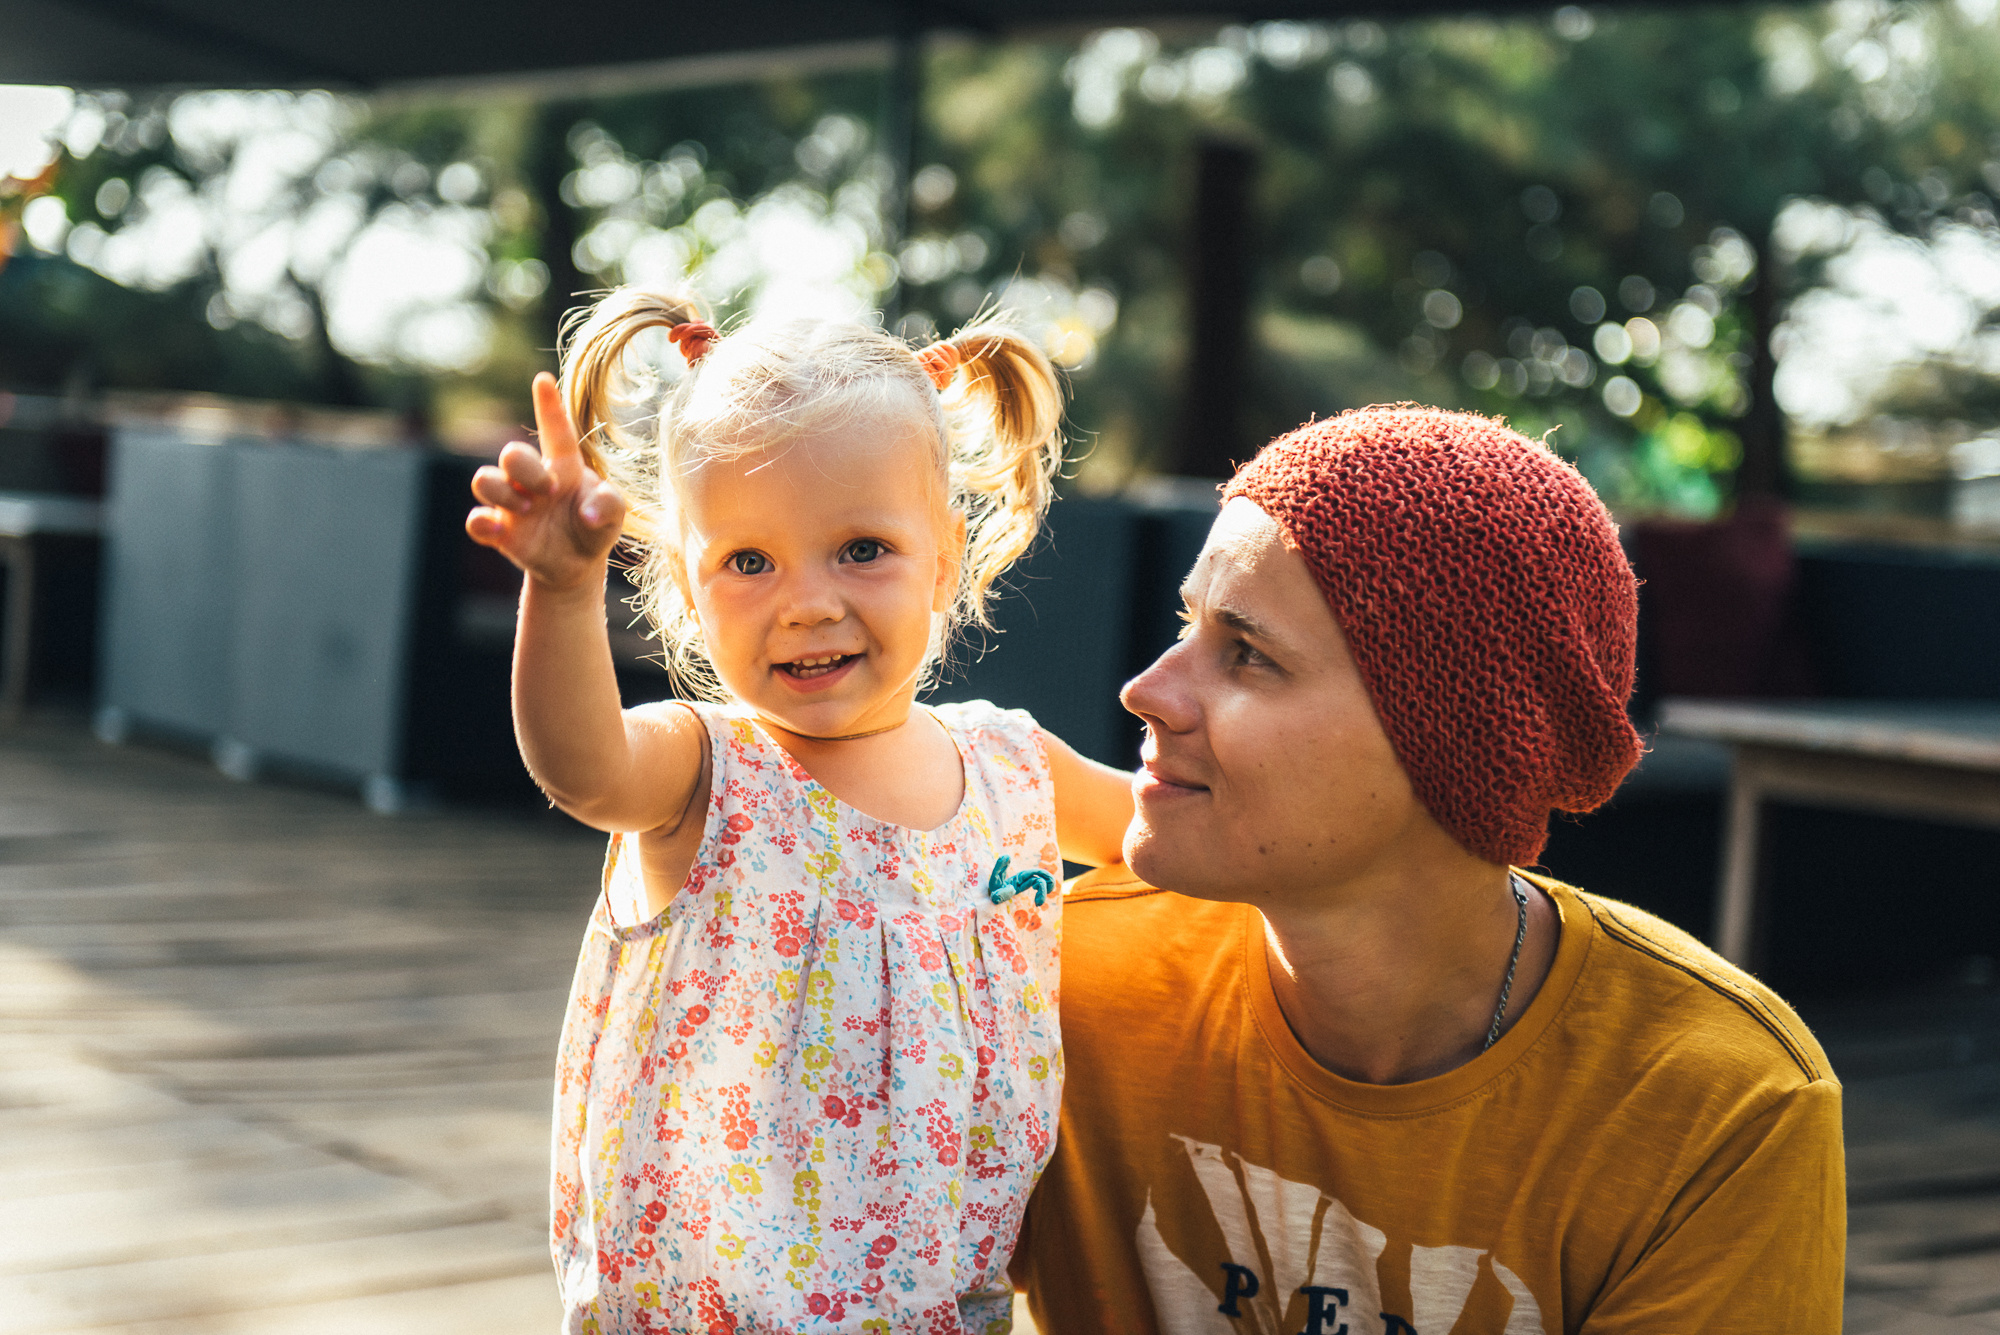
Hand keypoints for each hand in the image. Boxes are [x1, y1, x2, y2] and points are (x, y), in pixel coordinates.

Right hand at [466, 373, 627, 592]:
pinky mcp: (499, 531)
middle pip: (512, 454)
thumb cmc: (595, 525)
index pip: (556, 432)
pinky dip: (481, 523)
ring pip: (484, 479)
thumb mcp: (614, 515)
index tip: (543, 379)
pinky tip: (499, 531)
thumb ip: (610, 505)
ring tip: (526, 509)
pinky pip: (475, 520)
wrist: (577, 564)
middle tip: (550, 492)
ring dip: (501, 492)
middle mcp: (532, 479)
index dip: (549, 407)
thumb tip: (587, 514)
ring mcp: (512, 503)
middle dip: (526, 469)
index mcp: (563, 466)